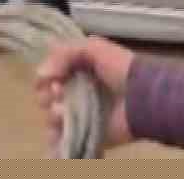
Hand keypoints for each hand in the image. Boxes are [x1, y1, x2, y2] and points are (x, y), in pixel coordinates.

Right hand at [34, 36, 136, 154]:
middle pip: (47, 95)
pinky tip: (62, 123)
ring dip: (53, 111)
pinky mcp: (88, 133)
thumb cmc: (120, 69)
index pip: (50, 75)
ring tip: (63, 109)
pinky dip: (56, 134)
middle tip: (58, 92)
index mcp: (79, 72)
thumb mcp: (92, 48)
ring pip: (52, 115)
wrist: (143, 96)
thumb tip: (40, 74)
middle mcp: (78, 93)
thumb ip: (63, 53)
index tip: (49, 77)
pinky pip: (63, 136)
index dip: (45, 76)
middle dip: (47, 93)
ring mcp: (82, 115)